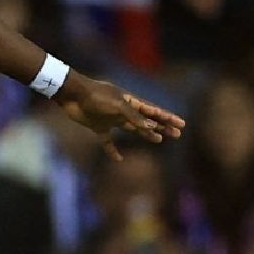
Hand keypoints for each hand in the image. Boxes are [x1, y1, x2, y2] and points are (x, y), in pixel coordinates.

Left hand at [55, 73, 185, 160]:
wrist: (71, 94)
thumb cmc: (96, 97)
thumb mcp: (118, 106)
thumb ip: (134, 116)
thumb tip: (152, 127)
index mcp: (131, 102)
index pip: (154, 111)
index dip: (168, 118)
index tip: (181, 124)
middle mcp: (124, 111)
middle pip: (147, 121)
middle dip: (162, 127)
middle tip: (177, 134)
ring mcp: (112, 119)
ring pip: (132, 129)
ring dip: (146, 134)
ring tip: (159, 141)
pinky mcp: (98, 127)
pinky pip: (108, 141)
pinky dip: (113, 150)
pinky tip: (119, 159)